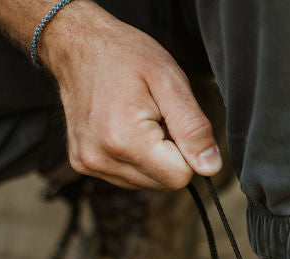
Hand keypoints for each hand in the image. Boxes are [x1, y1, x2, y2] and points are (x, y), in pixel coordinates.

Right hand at [41, 7, 220, 189]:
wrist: (77, 44)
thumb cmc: (124, 55)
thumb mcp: (170, 81)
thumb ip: (194, 128)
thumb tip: (211, 167)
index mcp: (123, 140)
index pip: (180, 177)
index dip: (187, 150)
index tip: (171, 121)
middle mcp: (101, 159)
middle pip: (163, 184)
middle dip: (170, 155)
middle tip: (155, 117)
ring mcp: (88, 164)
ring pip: (147, 183)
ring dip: (153, 157)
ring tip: (138, 120)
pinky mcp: (83, 164)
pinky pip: (128, 177)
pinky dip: (135, 158)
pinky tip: (124, 129)